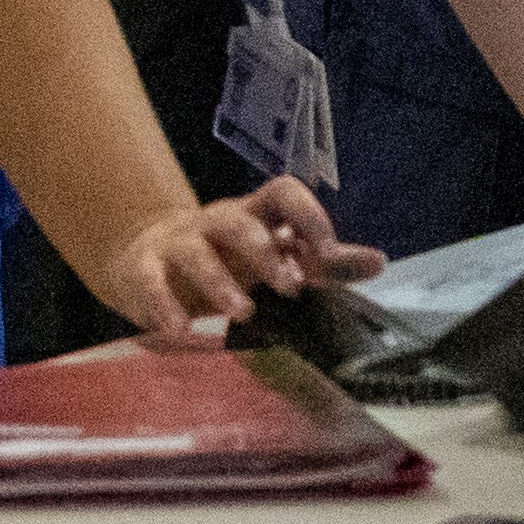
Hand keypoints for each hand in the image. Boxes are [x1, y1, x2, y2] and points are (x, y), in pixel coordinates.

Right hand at [98, 176, 381, 336]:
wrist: (147, 257)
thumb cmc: (228, 259)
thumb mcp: (276, 258)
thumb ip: (324, 263)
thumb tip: (379, 262)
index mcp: (255, 215)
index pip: (284, 193)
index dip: (308, 216)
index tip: (327, 253)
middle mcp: (217, 222)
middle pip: (240, 223)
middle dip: (265, 253)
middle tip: (290, 286)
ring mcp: (178, 242)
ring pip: (196, 250)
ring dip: (219, 281)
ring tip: (243, 312)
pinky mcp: (144, 267)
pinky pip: (151, 280)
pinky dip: (164, 305)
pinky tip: (180, 330)